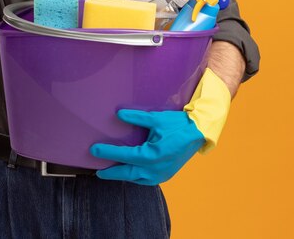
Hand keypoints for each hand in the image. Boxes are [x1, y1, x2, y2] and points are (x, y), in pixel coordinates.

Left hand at [90, 109, 204, 184]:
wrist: (199, 133)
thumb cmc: (178, 125)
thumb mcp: (156, 119)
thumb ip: (136, 118)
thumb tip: (118, 114)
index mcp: (152, 155)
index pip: (125, 155)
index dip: (108, 153)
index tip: (94, 150)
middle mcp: (156, 169)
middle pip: (128, 173)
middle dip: (111, 172)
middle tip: (97, 171)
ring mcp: (162, 174)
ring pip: (137, 179)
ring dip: (123, 176)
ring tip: (110, 173)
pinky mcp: (166, 175)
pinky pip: (146, 180)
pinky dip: (135, 177)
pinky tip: (129, 173)